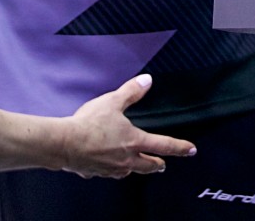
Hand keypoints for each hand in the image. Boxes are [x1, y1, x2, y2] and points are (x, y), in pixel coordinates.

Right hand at [57, 74, 197, 178]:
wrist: (63, 144)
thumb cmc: (88, 124)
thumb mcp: (113, 102)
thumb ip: (131, 92)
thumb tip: (147, 80)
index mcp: (135, 142)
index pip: (164, 146)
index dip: (180, 148)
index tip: (190, 150)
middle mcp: (126, 159)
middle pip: (149, 166)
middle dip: (157, 164)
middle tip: (162, 164)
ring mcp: (111, 168)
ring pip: (129, 171)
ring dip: (136, 168)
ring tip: (137, 165)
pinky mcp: (96, 172)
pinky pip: (108, 173)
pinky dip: (112, 169)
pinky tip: (107, 164)